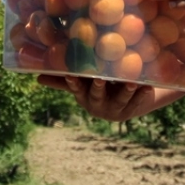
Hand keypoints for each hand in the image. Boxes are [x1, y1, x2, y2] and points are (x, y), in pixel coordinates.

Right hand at [37, 74, 157, 121]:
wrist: (126, 102)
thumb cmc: (99, 88)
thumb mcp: (82, 84)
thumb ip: (63, 80)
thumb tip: (36, 77)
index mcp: (84, 97)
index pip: (76, 89)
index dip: (74, 83)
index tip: (71, 74)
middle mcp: (97, 105)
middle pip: (96, 95)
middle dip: (97, 87)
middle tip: (98, 78)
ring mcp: (115, 109)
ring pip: (120, 100)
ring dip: (125, 91)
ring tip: (130, 82)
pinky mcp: (131, 110)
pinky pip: (137, 102)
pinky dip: (142, 94)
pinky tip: (147, 86)